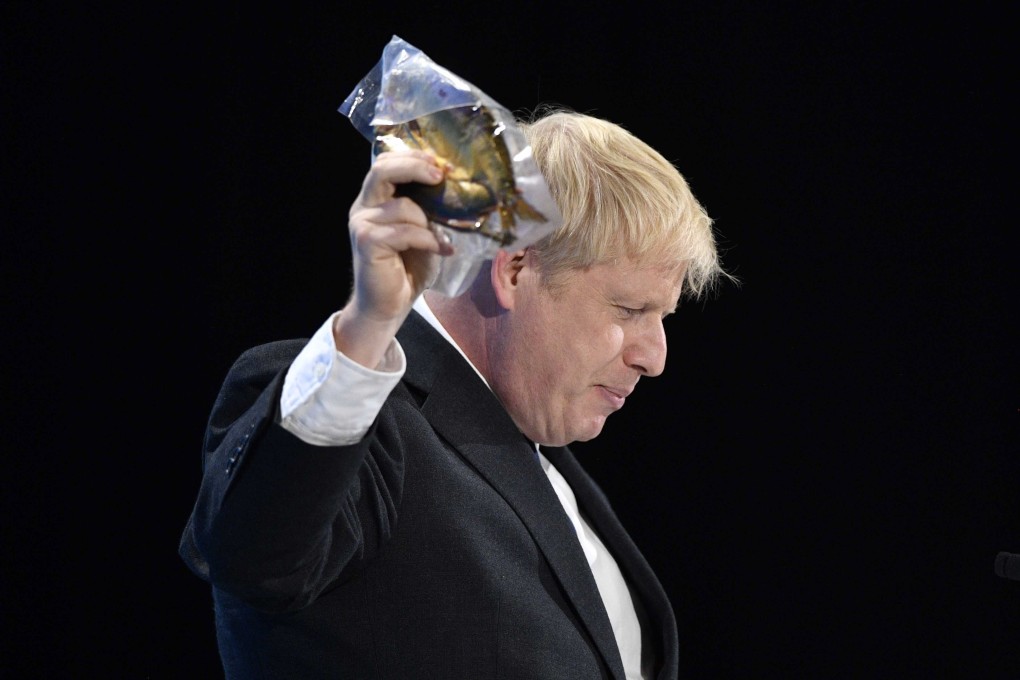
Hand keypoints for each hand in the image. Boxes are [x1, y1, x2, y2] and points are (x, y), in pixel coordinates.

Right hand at [334, 150, 452, 366]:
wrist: (388, 306)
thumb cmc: (407, 268)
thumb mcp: (422, 230)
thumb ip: (427, 207)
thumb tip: (456, 185)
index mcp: (375, 199)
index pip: (386, 162)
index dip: (413, 156)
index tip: (442, 164)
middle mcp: (363, 206)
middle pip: (382, 169)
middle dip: (415, 167)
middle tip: (441, 175)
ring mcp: (362, 224)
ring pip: (401, 206)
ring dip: (428, 221)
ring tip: (443, 239)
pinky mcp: (367, 243)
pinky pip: (404, 231)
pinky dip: (427, 240)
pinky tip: (441, 251)